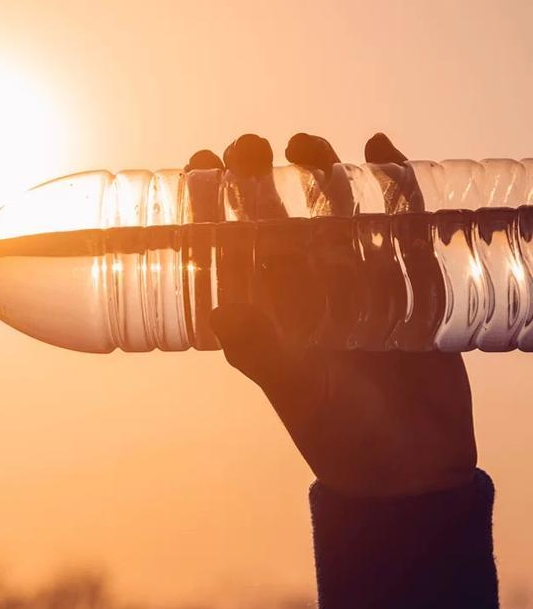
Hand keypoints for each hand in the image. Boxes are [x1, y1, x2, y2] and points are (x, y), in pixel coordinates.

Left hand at [189, 132, 477, 497]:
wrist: (410, 465)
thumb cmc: (337, 428)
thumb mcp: (292, 385)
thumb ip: (259, 348)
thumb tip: (222, 311)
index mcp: (264, 304)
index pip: (227, 239)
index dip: (208, 199)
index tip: (198, 161)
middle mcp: (303, 283)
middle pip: (276, 210)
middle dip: (258, 173)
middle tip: (249, 145)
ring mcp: (355, 275)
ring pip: (332, 206)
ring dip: (319, 168)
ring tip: (305, 144)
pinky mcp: (409, 277)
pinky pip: (399, 219)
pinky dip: (393, 181)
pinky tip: (379, 148)